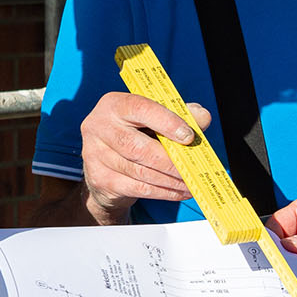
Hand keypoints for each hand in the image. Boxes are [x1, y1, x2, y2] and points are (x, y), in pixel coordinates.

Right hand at [77, 92, 206, 224]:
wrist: (107, 164)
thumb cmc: (137, 133)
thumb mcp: (156, 119)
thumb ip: (180, 114)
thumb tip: (201, 117)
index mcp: (114, 105)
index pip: (141, 109)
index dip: (167, 122)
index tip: (189, 137)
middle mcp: (99, 126)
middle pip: (138, 147)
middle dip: (171, 161)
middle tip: (193, 168)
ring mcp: (95, 154)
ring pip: (139, 171)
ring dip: (170, 180)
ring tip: (192, 183)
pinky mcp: (100, 179)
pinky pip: (137, 188)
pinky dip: (163, 192)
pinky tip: (180, 192)